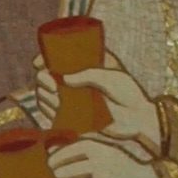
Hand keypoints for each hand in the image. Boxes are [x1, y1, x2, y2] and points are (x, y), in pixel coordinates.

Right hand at [26, 58, 160, 146]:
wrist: (138, 119)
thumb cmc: (129, 94)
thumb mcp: (111, 77)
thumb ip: (88, 75)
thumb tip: (63, 79)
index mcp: (85, 64)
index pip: (57, 58)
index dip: (44, 59)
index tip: (39, 63)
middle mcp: (75, 80)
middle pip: (46, 77)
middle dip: (42, 80)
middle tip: (51, 85)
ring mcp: (73, 98)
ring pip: (46, 95)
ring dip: (43, 96)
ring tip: (56, 100)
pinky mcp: (73, 116)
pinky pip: (52, 114)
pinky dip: (46, 111)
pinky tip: (52, 110)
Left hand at [50, 136, 169, 177]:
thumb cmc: (121, 161)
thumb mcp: (103, 145)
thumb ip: (76, 145)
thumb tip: (48, 152)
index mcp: (95, 147)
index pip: (58, 157)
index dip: (52, 164)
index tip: (54, 167)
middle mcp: (97, 164)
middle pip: (60, 174)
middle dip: (58, 177)